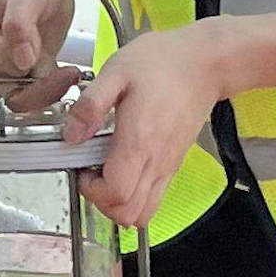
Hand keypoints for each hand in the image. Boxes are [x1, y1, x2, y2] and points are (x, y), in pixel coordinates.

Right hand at [0, 0, 81, 109]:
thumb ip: (19, 25)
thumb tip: (21, 58)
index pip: (1, 72)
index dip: (27, 70)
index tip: (47, 56)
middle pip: (11, 93)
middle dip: (42, 88)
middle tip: (67, 73)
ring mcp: (6, 69)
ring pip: (26, 99)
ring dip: (50, 90)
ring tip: (69, 72)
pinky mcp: (26, 74)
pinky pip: (38, 95)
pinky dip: (55, 89)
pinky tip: (67, 75)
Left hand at [57, 24, 229, 224]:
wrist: (205, 63)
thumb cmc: (163, 63)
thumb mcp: (116, 72)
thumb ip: (90, 105)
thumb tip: (71, 135)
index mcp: (139, 141)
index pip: (115, 193)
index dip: (91, 190)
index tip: (82, 167)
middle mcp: (156, 161)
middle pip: (128, 213)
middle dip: (101, 202)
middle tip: (90, 173)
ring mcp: (168, 166)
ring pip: (143, 213)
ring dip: (118, 204)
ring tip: (105, 174)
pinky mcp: (174, 163)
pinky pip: (154, 198)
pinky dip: (135, 197)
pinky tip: (123, 167)